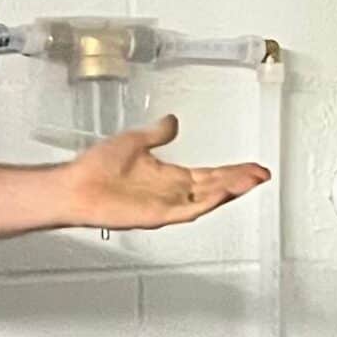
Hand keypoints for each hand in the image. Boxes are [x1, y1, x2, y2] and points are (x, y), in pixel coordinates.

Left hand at [57, 116, 268, 232]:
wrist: (74, 186)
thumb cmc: (96, 167)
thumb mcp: (134, 140)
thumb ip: (157, 133)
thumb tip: (173, 121)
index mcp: (168, 176)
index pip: (209, 174)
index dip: (232, 171)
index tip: (252, 167)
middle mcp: (171, 192)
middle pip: (214, 186)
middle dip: (240, 180)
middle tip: (261, 174)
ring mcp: (166, 205)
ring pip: (206, 199)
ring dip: (230, 190)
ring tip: (251, 181)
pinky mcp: (156, 215)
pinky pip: (187, 210)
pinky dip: (206, 202)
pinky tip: (222, 193)